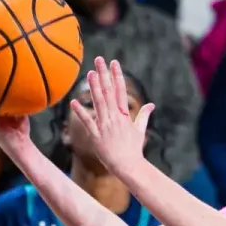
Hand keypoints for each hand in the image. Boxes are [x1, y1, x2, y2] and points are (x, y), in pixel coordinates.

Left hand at [71, 57, 154, 174]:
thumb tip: (151, 105)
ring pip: (99, 103)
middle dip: (104, 74)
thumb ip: (144, 115)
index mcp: (125, 115)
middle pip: (109, 92)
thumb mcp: (140, 130)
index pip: (120, 91)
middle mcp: (115, 118)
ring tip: (89, 73)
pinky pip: (87, 122)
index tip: (114, 63)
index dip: (117, 75)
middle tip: (99, 60)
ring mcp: (105, 126)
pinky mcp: (96, 136)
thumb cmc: (134, 149)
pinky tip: (74, 101)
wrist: (128, 166)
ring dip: (94, 87)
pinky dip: (81, 112)